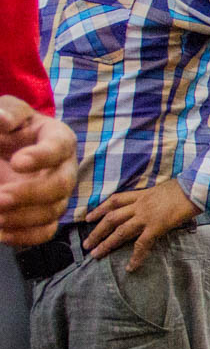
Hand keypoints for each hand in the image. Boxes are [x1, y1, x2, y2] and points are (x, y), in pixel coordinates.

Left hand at [0, 96, 77, 247]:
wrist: (8, 149)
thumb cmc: (9, 126)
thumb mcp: (8, 111)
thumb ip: (6, 113)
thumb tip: (2, 120)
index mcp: (59, 139)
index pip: (58, 148)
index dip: (41, 157)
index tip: (17, 162)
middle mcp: (65, 168)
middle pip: (62, 185)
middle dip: (31, 194)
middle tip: (1, 198)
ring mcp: (58, 194)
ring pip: (53, 212)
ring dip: (23, 219)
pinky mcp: (47, 214)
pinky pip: (45, 232)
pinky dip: (24, 237)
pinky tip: (0, 232)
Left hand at [84, 179, 201, 270]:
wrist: (196, 188)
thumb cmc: (187, 187)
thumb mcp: (165, 188)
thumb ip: (156, 197)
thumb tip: (156, 203)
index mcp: (142, 195)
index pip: (115, 200)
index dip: (100, 209)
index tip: (89, 217)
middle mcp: (140, 205)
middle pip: (112, 218)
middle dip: (97, 231)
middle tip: (86, 244)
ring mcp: (147, 216)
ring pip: (120, 231)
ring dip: (106, 244)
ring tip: (96, 254)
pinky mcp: (156, 226)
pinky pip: (142, 244)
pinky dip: (135, 257)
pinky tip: (130, 267)